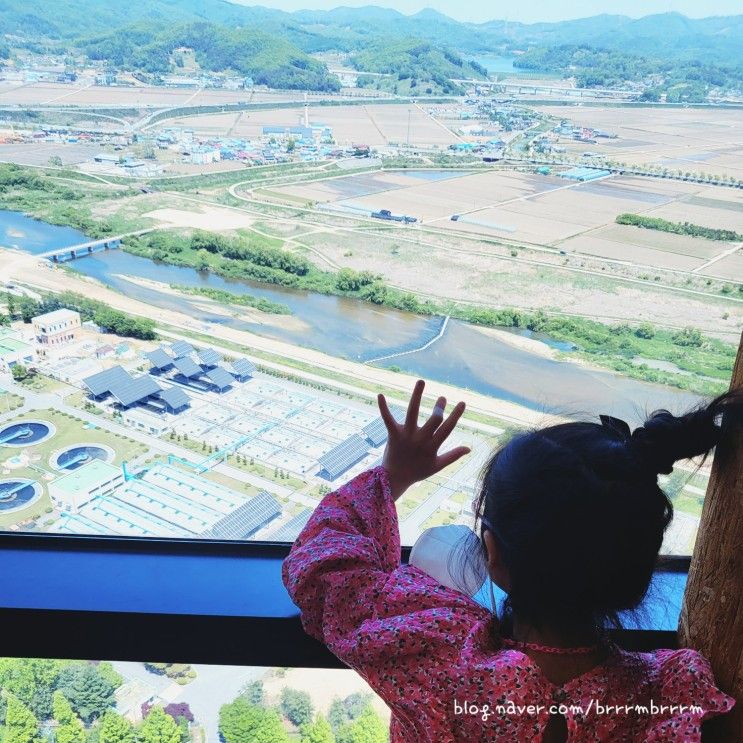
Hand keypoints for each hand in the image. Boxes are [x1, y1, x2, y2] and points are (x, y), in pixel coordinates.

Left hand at [378, 379, 470, 500]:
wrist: (395, 479)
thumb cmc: (417, 472)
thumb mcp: (437, 465)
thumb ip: (453, 456)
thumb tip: (469, 448)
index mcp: (432, 446)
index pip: (447, 428)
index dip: (456, 415)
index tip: (462, 403)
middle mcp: (421, 439)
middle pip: (433, 419)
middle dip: (439, 407)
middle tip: (442, 399)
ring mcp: (407, 436)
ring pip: (413, 412)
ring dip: (417, 395)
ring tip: (421, 381)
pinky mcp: (393, 435)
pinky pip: (388, 419)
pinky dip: (383, 407)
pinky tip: (381, 395)